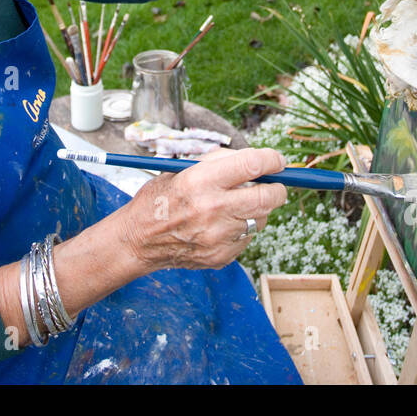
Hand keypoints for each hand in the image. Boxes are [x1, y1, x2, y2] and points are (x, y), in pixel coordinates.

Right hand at [118, 147, 287, 271]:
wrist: (139, 241)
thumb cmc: (159, 200)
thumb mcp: (182, 170)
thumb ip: (219, 163)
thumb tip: (255, 160)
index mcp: (200, 181)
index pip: (252, 165)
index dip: (272, 160)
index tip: (277, 161)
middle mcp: (212, 209)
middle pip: (267, 196)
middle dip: (276, 188)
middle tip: (273, 184)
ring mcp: (218, 236)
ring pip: (261, 218)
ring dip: (257, 209)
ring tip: (236, 205)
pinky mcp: (221, 256)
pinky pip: (247, 238)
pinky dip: (242, 229)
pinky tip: (222, 225)